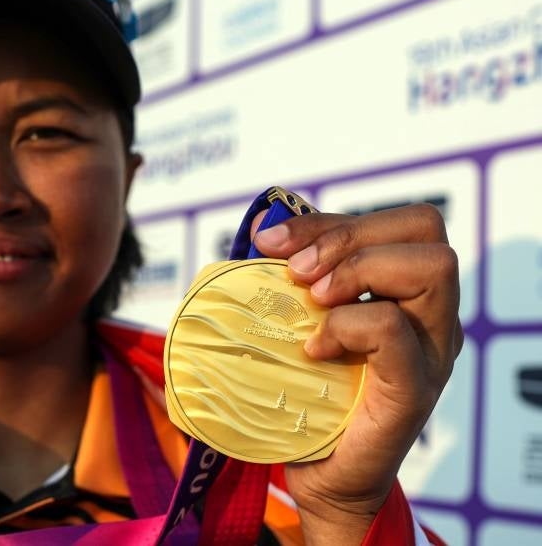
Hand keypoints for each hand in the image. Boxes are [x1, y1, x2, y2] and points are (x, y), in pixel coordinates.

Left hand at [252, 204, 462, 544]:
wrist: (322, 475)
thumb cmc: (309, 394)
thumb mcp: (299, 320)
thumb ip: (295, 275)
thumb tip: (264, 227)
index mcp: (407, 291)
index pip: (395, 222)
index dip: (331, 221)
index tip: (270, 242)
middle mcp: (432, 314)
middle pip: (424, 227)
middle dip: (346, 235)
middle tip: (295, 273)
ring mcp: (432, 350)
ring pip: (429, 265)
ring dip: (356, 270)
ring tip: (312, 302)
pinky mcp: (414, 387)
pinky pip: (393, 328)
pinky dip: (345, 326)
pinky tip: (313, 349)